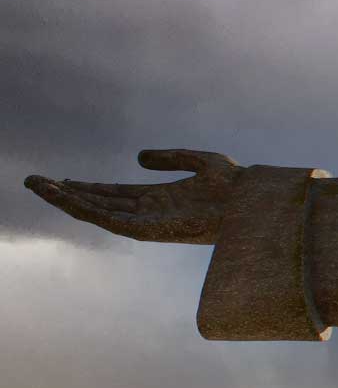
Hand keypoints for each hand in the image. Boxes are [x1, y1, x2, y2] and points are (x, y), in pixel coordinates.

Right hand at [23, 149, 241, 243]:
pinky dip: (87, 210)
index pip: (113, 194)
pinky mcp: (151, 230)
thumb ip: (170, 158)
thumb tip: (138, 157)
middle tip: (34, 182)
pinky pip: (112, 221)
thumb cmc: (236, 186)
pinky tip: (67, 197)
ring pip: (98, 214)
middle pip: (99, 204)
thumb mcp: (200, 162)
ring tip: (39, 187)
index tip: (61, 180)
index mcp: (157, 198)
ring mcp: (148, 222)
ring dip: (67, 201)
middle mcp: (149, 212)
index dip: (87, 188)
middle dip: (66, 194)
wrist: (253, 201)